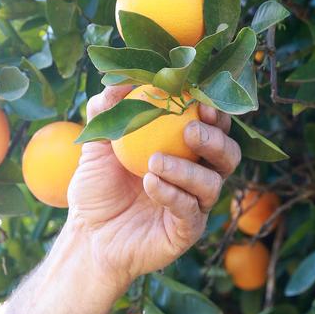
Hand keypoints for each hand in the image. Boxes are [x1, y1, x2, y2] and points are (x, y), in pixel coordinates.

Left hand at [65, 85, 240, 287]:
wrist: (87, 235)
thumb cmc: (96, 188)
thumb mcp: (97, 144)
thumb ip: (107, 110)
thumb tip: (119, 78)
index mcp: (184, 152)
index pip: (212, 128)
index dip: (214, 113)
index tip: (201, 100)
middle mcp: (196, 177)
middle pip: (228, 155)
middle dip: (216, 140)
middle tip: (190, 130)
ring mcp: (194, 206)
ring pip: (212, 184)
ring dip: (187, 169)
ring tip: (154, 161)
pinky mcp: (186, 231)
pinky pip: (190, 211)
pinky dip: (173, 194)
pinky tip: (151, 183)